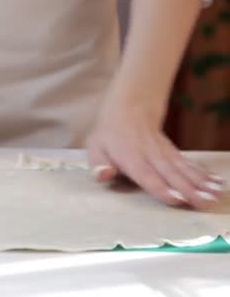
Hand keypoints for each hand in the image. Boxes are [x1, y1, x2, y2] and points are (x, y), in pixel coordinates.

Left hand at [86, 95, 224, 209]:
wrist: (129, 108)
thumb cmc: (109, 135)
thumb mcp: (95, 148)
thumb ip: (98, 164)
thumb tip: (103, 175)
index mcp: (130, 157)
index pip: (146, 174)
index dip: (160, 187)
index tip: (177, 199)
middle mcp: (150, 155)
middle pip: (171, 173)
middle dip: (189, 189)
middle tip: (205, 202)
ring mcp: (165, 152)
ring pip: (184, 168)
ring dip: (201, 182)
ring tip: (215, 195)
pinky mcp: (174, 152)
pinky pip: (189, 163)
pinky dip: (204, 172)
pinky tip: (217, 182)